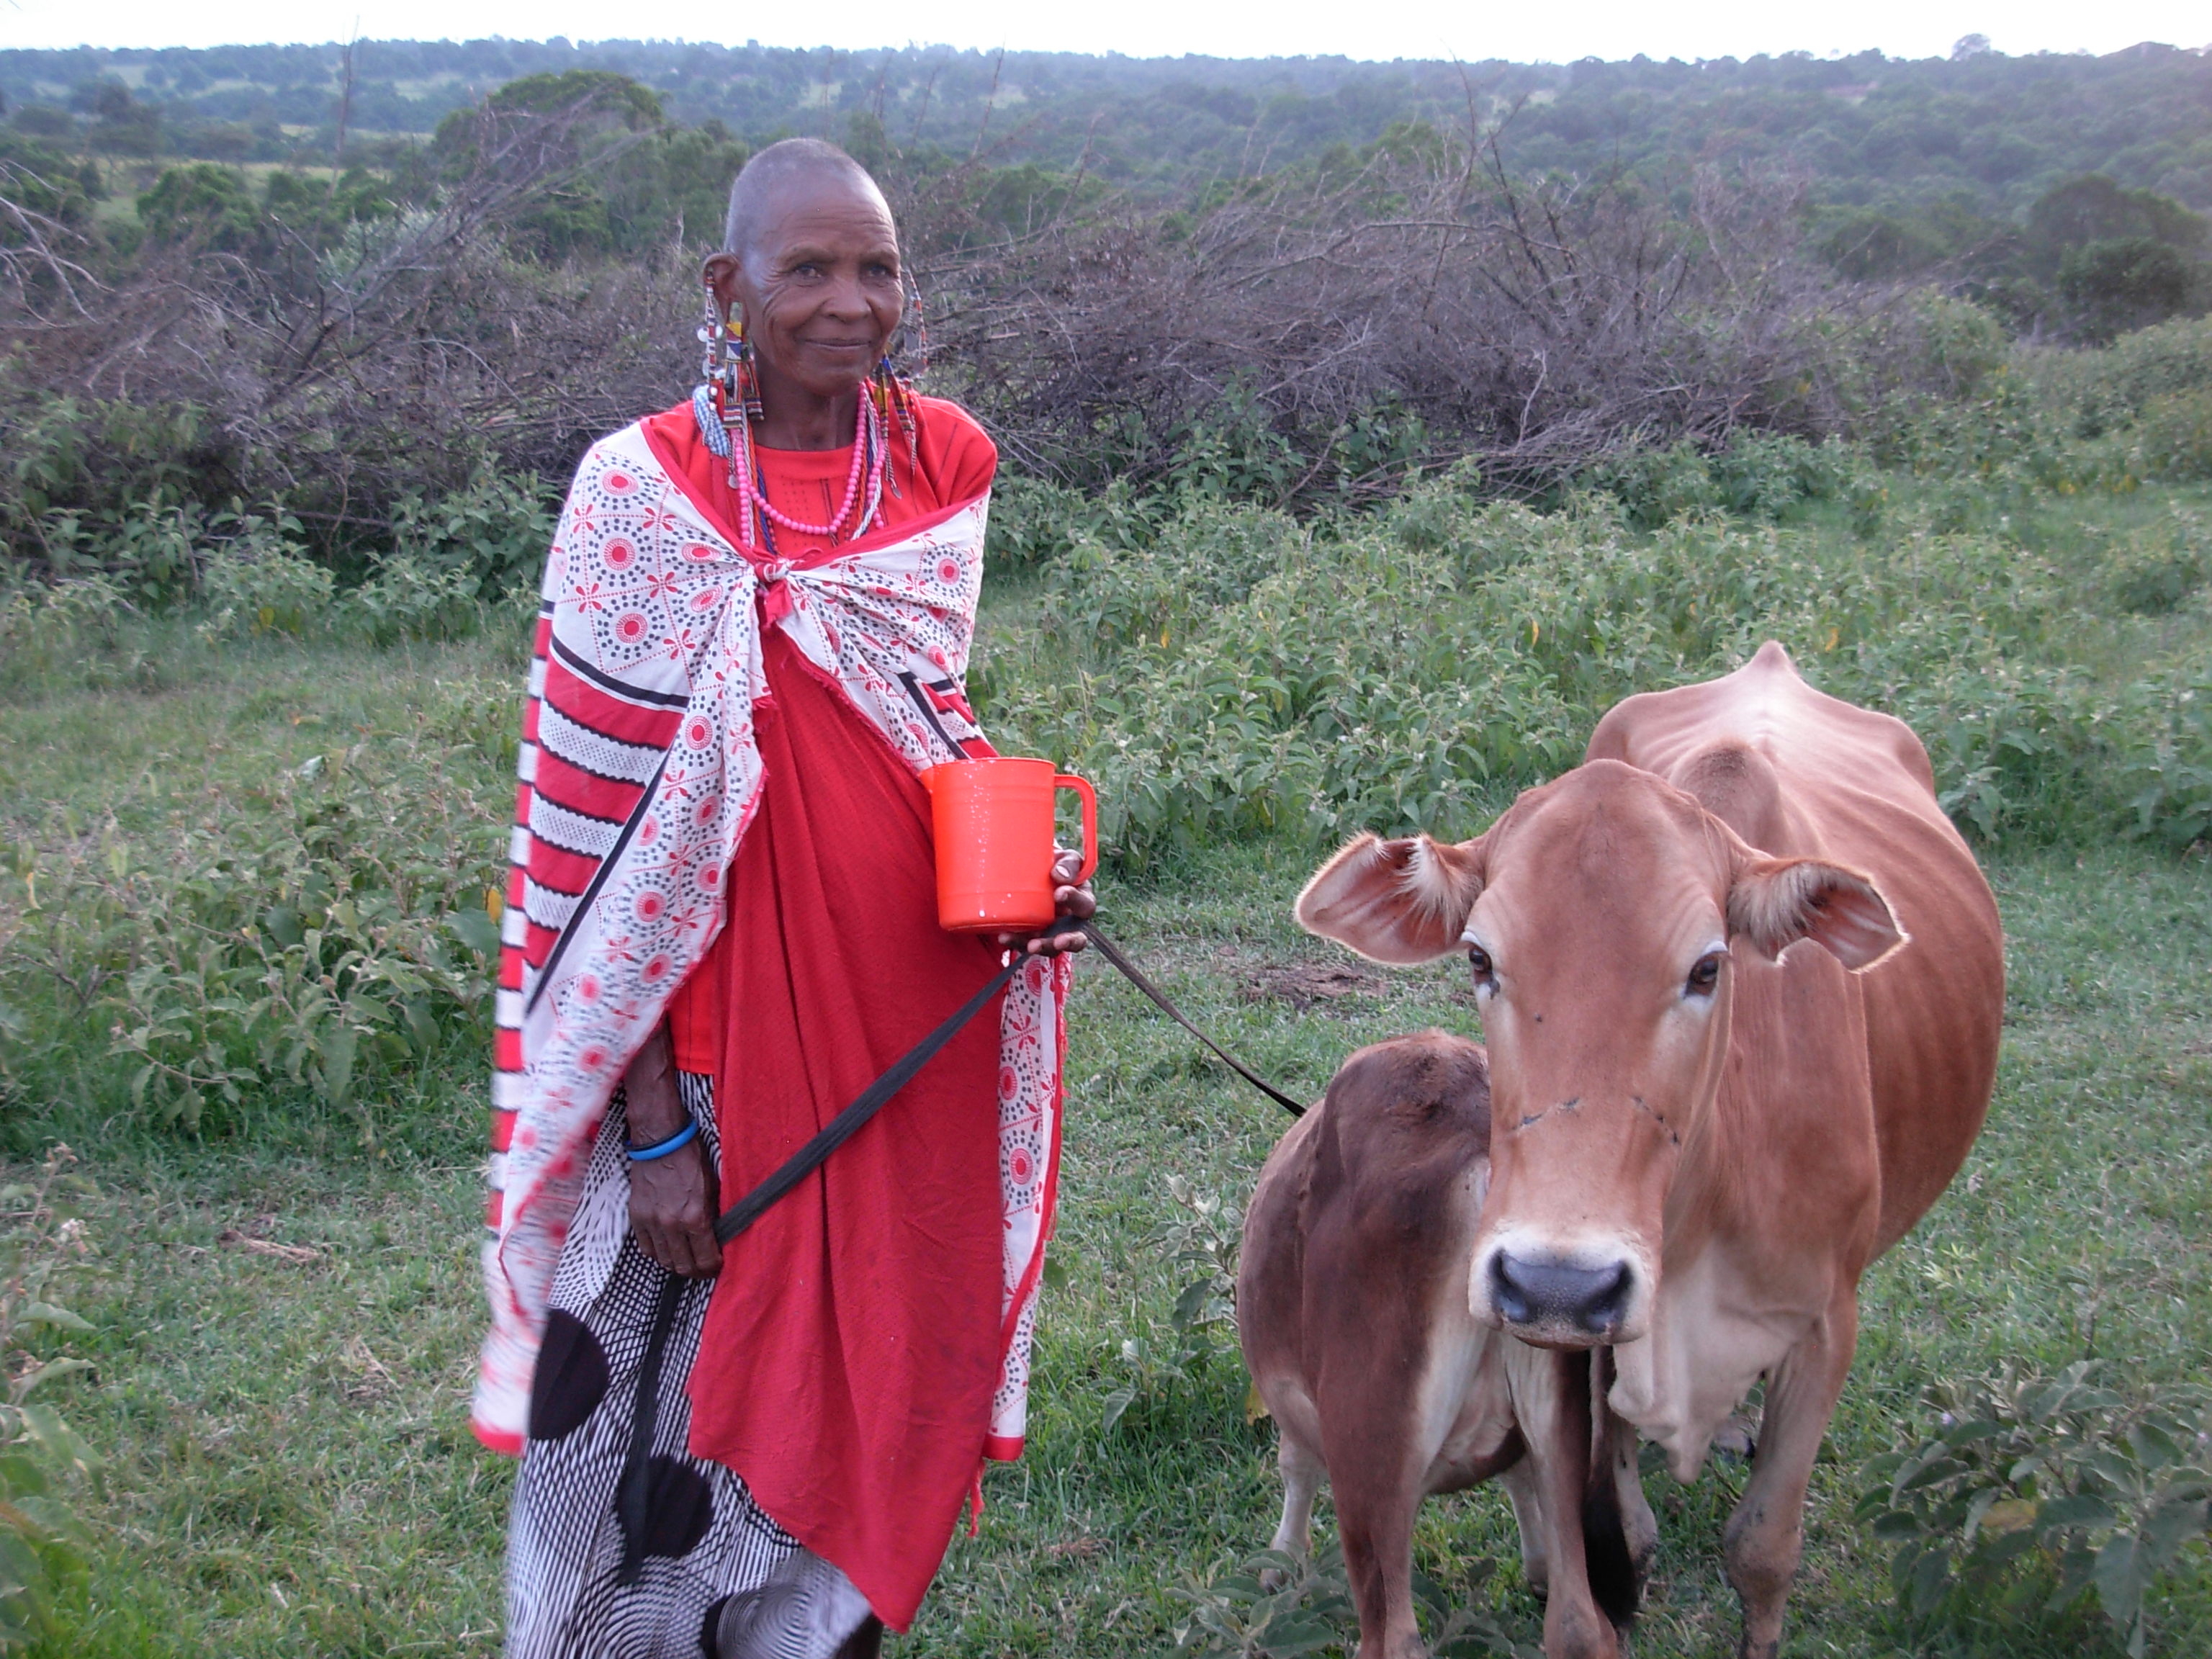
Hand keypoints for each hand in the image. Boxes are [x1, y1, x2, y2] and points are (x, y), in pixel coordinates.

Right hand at [621, 1023, 721, 1277]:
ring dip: (676, 1263)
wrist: (661, 1141)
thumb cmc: (691, 1159)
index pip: (705, 1259)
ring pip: (663, 1261)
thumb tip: (719, 1237)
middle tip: (702, 1267)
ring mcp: (651, 1222)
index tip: (716, 1266)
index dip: (713, 1268)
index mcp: (695, 1217)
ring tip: (686, 1258)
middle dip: (695, 1271)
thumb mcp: (713, 1187)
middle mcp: (671, 1224)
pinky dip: (658, 1252)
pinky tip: (667, 1247)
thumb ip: (714, 1215)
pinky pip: (646, 1248)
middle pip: (682, 1266)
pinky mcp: (636, 1217)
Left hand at [999, 845, 1095, 957]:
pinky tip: (1005, 937)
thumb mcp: (1065, 858)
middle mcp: (1071, 921)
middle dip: (1068, 941)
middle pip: (1077, 938)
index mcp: (1082, 899)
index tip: (1058, 894)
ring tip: (1030, 946)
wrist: (1031, 869)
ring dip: (1043, 947)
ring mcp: (1052, 932)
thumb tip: (1059, 875)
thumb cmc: (1054, 864)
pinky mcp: (1034, 936)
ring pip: (1053, 948)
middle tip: (1058, 941)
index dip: (1074, 901)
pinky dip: (1017, 942)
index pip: (1085, 904)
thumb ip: (1068, 863)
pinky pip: (1028, 944)